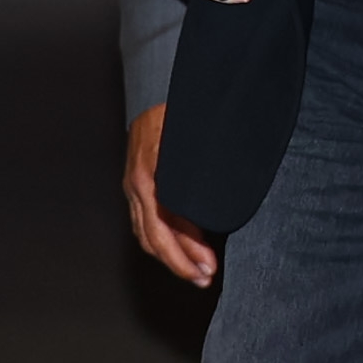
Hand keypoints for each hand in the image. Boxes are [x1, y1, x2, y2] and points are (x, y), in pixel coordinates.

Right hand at [123, 105, 215, 285]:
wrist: (158, 84)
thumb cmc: (182, 107)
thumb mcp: (199, 138)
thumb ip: (207, 171)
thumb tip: (227, 201)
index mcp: (151, 176)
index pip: (166, 228)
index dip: (187, 252)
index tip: (208, 266)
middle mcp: (138, 184)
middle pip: (154, 237)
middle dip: (181, 262)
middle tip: (205, 278)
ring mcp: (135, 184)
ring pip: (147, 233)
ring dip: (172, 256)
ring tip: (198, 272)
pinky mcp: (139, 183)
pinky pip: (146, 221)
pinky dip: (163, 240)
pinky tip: (183, 248)